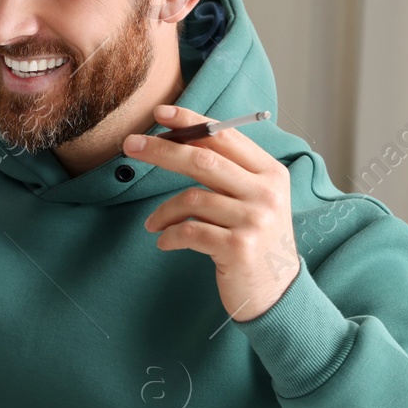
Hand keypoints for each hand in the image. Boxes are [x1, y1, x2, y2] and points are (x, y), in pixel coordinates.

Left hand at [123, 104, 299, 321]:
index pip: (226, 137)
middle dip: (162, 150)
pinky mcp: (238, 248)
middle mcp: (266, 193)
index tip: (160, 113)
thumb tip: (178, 139)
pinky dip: (168, 235)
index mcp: (271, 174)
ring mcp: (255, 220)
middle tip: (130, 145)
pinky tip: (163, 242)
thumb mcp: (252, 201)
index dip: (191, 121)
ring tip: (152, 224)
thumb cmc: (255, 242)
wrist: (276, 294)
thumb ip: (227, 173)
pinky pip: (189, 230)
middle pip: (203, 160)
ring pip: (191, 198)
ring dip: (162, 212)